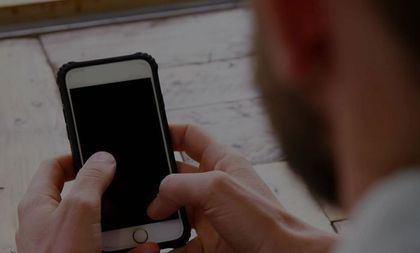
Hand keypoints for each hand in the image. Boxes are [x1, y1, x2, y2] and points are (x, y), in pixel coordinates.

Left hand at [16, 152, 158, 252]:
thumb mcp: (78, 210)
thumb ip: (90, 179)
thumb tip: (103, 158)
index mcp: (39, 204)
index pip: (54, 167)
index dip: (77, 156)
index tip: (101, 155)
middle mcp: (53, 223)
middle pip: (86, 197)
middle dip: (112, 197)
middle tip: (126, 195)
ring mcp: (70, 244)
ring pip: (104, 225)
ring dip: (126, 227)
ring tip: (141, 229)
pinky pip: (112, 248)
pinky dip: (130, 248)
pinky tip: (144, 249)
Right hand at [137, 124, 335, 252]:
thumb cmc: (264, 221)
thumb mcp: (218, 189)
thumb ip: (180, 185)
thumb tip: (156, 200)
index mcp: (221, 161)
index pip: (189, 136)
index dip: (167, 131)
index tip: (144, 136)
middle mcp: (214, 187)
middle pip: (173, 178)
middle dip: (153, 186)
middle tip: (136, 192)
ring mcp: (210, 216)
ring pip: (171, 213)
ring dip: (155, 222)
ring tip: (146, 228)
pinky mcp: (207, 243)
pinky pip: (177, 244)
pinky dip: (163, 248)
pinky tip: (154, 248)